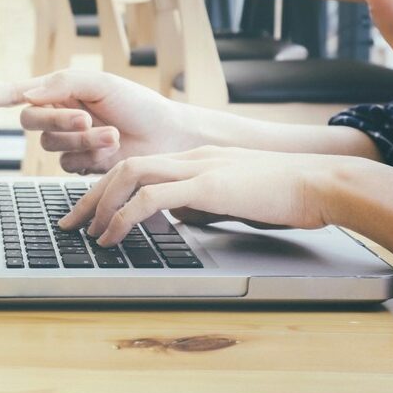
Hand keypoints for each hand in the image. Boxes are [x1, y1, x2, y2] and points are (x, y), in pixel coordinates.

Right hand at [0, 70, 205, 173]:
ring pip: (52, 146)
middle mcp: (60, 116)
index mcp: (61, 91)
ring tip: (113, 134)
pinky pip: (69, 165)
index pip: (15, 93)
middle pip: (31, 121)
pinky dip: (91, 157)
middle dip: (57, 121)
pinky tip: (112, 150)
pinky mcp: (81, 165)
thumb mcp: (101, 84)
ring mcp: (70, 142)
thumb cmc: (138, 104)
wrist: (167, 136)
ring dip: (83, 140)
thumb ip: (62, 84)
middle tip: (86, 118)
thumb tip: (27, 95)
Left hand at [58, 146, 349, 246]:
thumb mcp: (240, 196)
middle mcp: (194, 157)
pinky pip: (153, 197)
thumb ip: (209, 202)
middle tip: (70, 223)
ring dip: (101, 205)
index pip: (141, 165)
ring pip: (130, 175)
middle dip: (91, 196)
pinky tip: (115, 235)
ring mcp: (200, 167)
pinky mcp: (209, 185)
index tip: (91, 212)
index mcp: (200, 159)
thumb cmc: (290, 195)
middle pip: (124, 166)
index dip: (109, 189)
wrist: (322, 183)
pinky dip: (125, 216)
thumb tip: (184, 220)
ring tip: (87, 233)